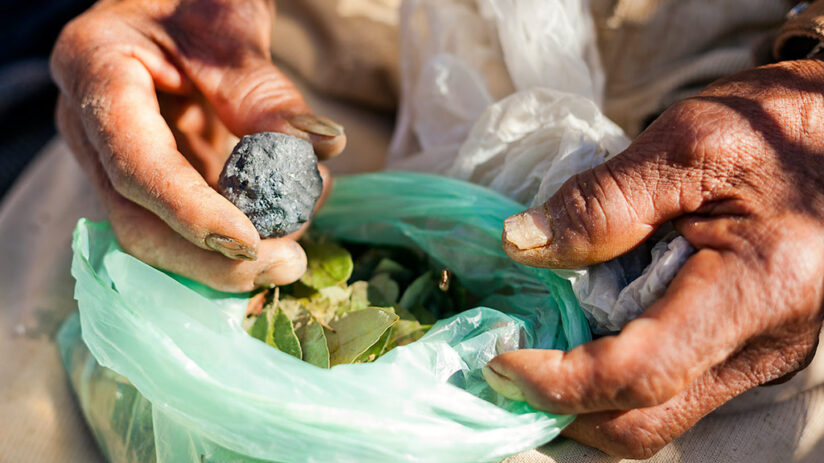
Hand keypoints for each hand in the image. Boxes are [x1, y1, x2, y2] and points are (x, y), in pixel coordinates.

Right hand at [51, 0, 345, 291]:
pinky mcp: (150, 183)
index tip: (250, 241)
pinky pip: (186, 230)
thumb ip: (265, 91)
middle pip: (137, 223)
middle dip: (213, 261)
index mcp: (95, 71)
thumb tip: (323, 148)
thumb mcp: (230, 27)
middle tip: (288, 264)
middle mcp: (91, 129)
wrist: (176, 5)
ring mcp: (116, 162)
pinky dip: (236, 244)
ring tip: (296, 249)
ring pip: (162, 241)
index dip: (189, 213)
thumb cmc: (197, 0)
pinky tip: (284, 234)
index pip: (134, 163)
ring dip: (230, 262)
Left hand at [484, 58, 823, 457]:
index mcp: (757, 289)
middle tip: (504, 369)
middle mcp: (762, 345)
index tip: (501, 361)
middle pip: (645, 421)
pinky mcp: (740, 349)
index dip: (561, 381)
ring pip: (654, 416)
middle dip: (563, 411)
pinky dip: (610, 379)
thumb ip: (602, 200)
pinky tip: (577, 335)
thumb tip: (521, 244)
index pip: (643, 373)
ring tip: (533, 351)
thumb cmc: (774, 129)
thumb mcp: (687, 145)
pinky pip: (667, 390)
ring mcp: (753, 355)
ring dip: (582, 400)